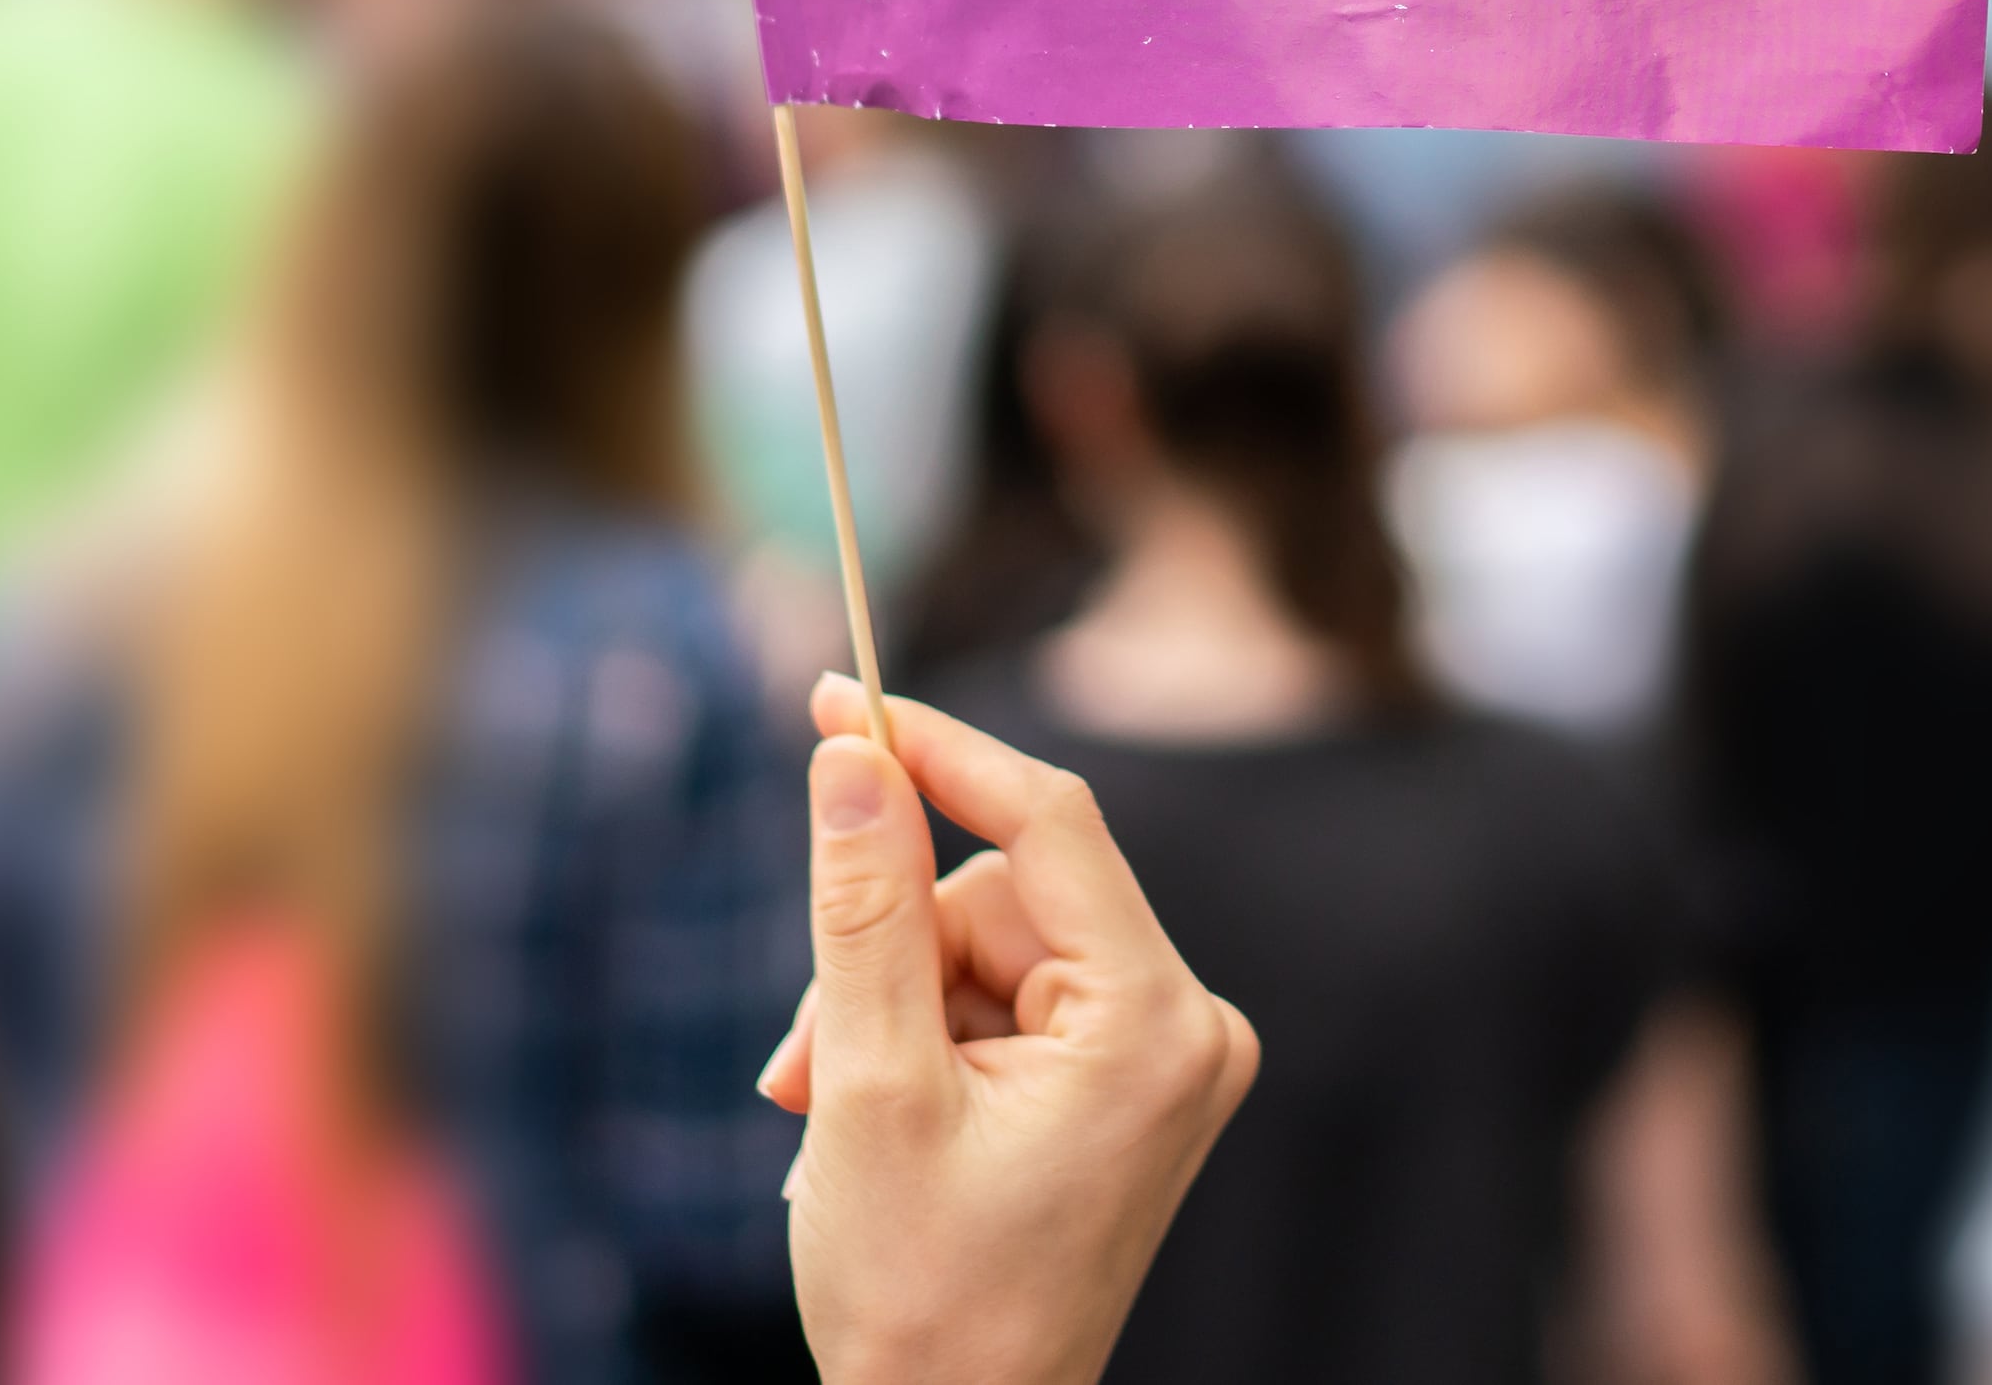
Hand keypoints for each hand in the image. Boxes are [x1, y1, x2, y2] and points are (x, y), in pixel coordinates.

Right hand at [762, 681, 1258, 1384]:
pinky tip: (882, 1116)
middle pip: (1002, 893)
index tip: (834, 698)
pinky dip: (927, 1039)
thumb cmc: (920, 1294)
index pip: (1047, 822)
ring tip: (833, 1111)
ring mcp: (1164, 1057)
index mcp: (1155, 1022)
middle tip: (804, 1065)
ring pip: (987, 947)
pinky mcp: (1128, 1082)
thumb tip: (849, 754)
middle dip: (886, 959)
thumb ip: (862, 904)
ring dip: (890, 1009)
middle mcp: (1188, 1025)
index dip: (936, 752)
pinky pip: (1008, 999)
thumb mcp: (868, 1083)